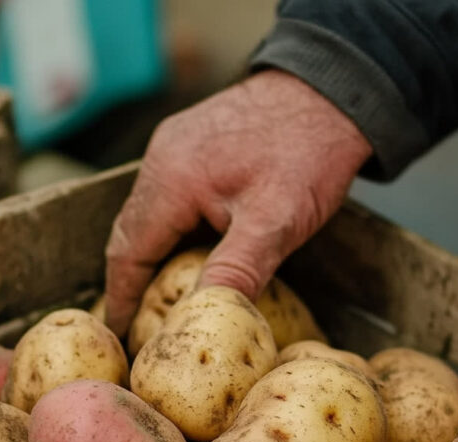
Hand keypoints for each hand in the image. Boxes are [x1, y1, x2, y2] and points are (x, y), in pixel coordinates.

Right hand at [103, 69, 371, 336]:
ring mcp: (176, 146)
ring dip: (151, 255)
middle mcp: (162, 159)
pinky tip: (191, 251)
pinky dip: (170, 230)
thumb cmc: (308, 153)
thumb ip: (235, 270)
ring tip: (161, 297)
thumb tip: (201, 318)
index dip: (123, 299)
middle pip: (131, 234)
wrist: (334, 92)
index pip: (128, 254)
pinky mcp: (194, 142)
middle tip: (138, 324)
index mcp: (171, 180)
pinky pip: (168, 195)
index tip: (124, 335)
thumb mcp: (275, 221)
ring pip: (149, 214)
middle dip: (131, 281)